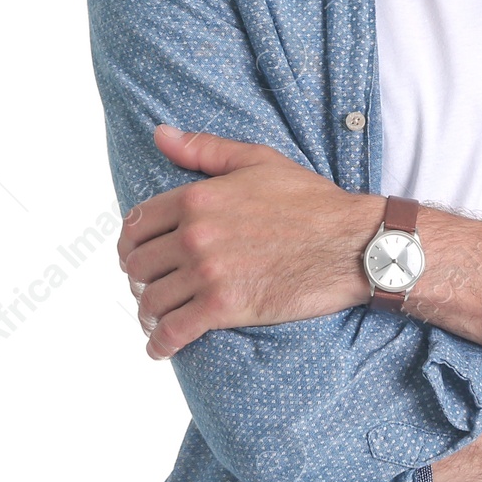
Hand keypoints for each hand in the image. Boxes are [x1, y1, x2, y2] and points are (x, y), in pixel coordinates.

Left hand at [116, 125, 382, 357]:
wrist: (350, 243)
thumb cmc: (309, 200)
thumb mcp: (258, 160)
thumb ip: (204, 149)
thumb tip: (160, 134)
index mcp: (198, 198)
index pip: (137, 224)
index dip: (131, 243)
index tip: (137, 254)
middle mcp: (194, 235)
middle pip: (138, 265)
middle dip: (139, 279)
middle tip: (151, 287)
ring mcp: (207, 273)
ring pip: (151, 300)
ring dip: (148, 312)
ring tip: (157, 317)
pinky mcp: (223, 308)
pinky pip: (173, 332)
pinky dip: (160, 343)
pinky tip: (160, 347)